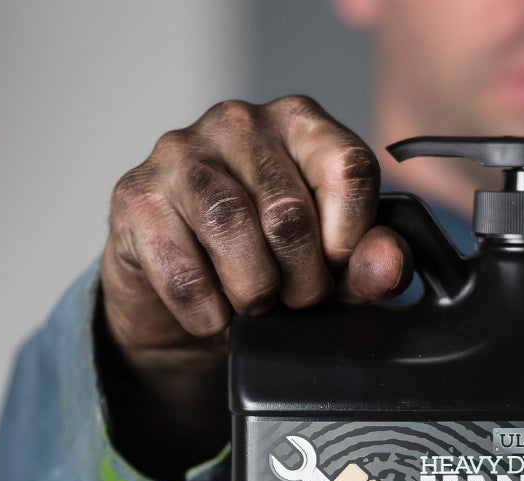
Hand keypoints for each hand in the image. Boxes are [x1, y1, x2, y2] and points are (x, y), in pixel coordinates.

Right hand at [96, 96, 412, 480]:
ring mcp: (181, 153)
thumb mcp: (331, 271)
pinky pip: (183, 270)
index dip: (350, 239)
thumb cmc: (265, 268)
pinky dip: (208, 313)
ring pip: (232, 228)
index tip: (337, 268)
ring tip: (253, 304)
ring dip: (252, 292)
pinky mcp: (135, 197)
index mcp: (301, 125)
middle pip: (289, 212)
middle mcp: (240, 123)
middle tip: (292, 299)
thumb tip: (388, 262)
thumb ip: (368, 266)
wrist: (187, 306)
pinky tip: (213, 314)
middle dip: (301, 281)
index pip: (349, 168)